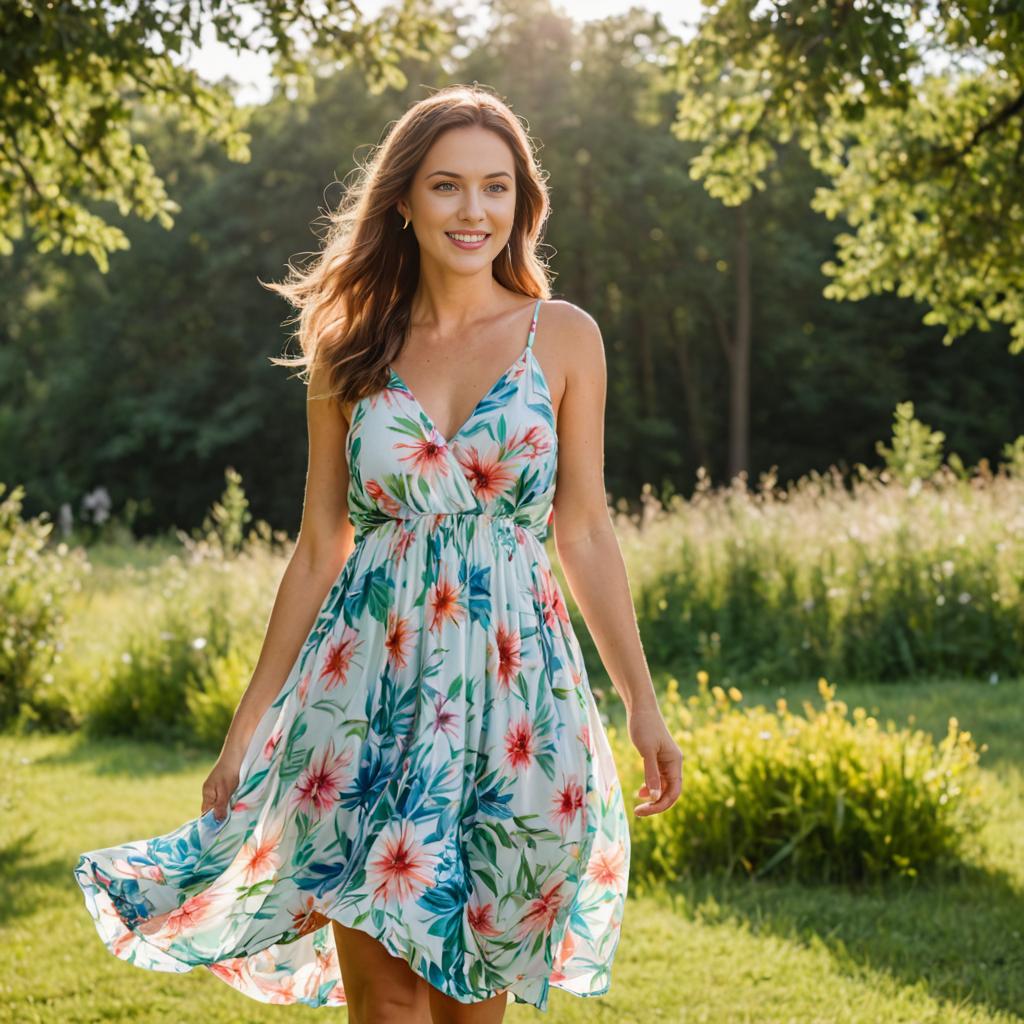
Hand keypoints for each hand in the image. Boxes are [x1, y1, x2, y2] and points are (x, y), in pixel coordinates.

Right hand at [200, 755, 239, 822]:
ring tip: (233, 818)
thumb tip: (216, 822)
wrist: (235, 756)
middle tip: (228, 826)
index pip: (206, 813)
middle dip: (219, 817)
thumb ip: (220, 806)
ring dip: (225, 810)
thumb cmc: (229, 773)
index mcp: (207, 794)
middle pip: (212, 810)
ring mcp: (216, 790)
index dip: (212, 822)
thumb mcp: (225, 791)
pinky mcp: (224, 787)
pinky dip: (229, 803)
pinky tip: (236, 806)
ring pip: (219, 805)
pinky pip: (224, 799)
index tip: (219, 830)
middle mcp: (209, 793)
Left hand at [627, 702, 682, 816]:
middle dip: (656, 804)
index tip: (643, 810)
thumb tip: (654, 797)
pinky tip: (640, 792)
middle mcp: (673, 764)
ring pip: (663, 787)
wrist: (640, 708)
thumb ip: (651, 773)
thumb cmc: (644, 726)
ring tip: (638, 805)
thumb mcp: (646, 751)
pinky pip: (657, 779)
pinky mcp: (657, 759)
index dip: (661, 805)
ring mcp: (665, 762)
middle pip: (669, 792)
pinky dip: (650, 787)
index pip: (674, 792)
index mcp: (675, 762)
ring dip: (653, 798)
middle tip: (638, 812)